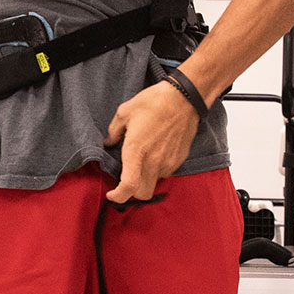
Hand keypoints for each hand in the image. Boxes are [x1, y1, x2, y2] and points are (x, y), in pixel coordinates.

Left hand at [104, 80, 198, 202]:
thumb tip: (109, 143)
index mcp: (136, 151)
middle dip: (133, 193)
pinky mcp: (179, 159)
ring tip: (143, 159)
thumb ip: (113, 132)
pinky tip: (155, 153)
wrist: (185, 97)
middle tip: (126, 180)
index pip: (129, 186)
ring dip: (146, 178)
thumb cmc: (154, 102)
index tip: (112, 194)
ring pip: (154, 183)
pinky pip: (165, 172)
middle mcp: (153, 161)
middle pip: (143, 194)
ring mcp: (168, 162)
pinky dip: (158, 169)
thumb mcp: (124, 112)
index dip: (118, 196)